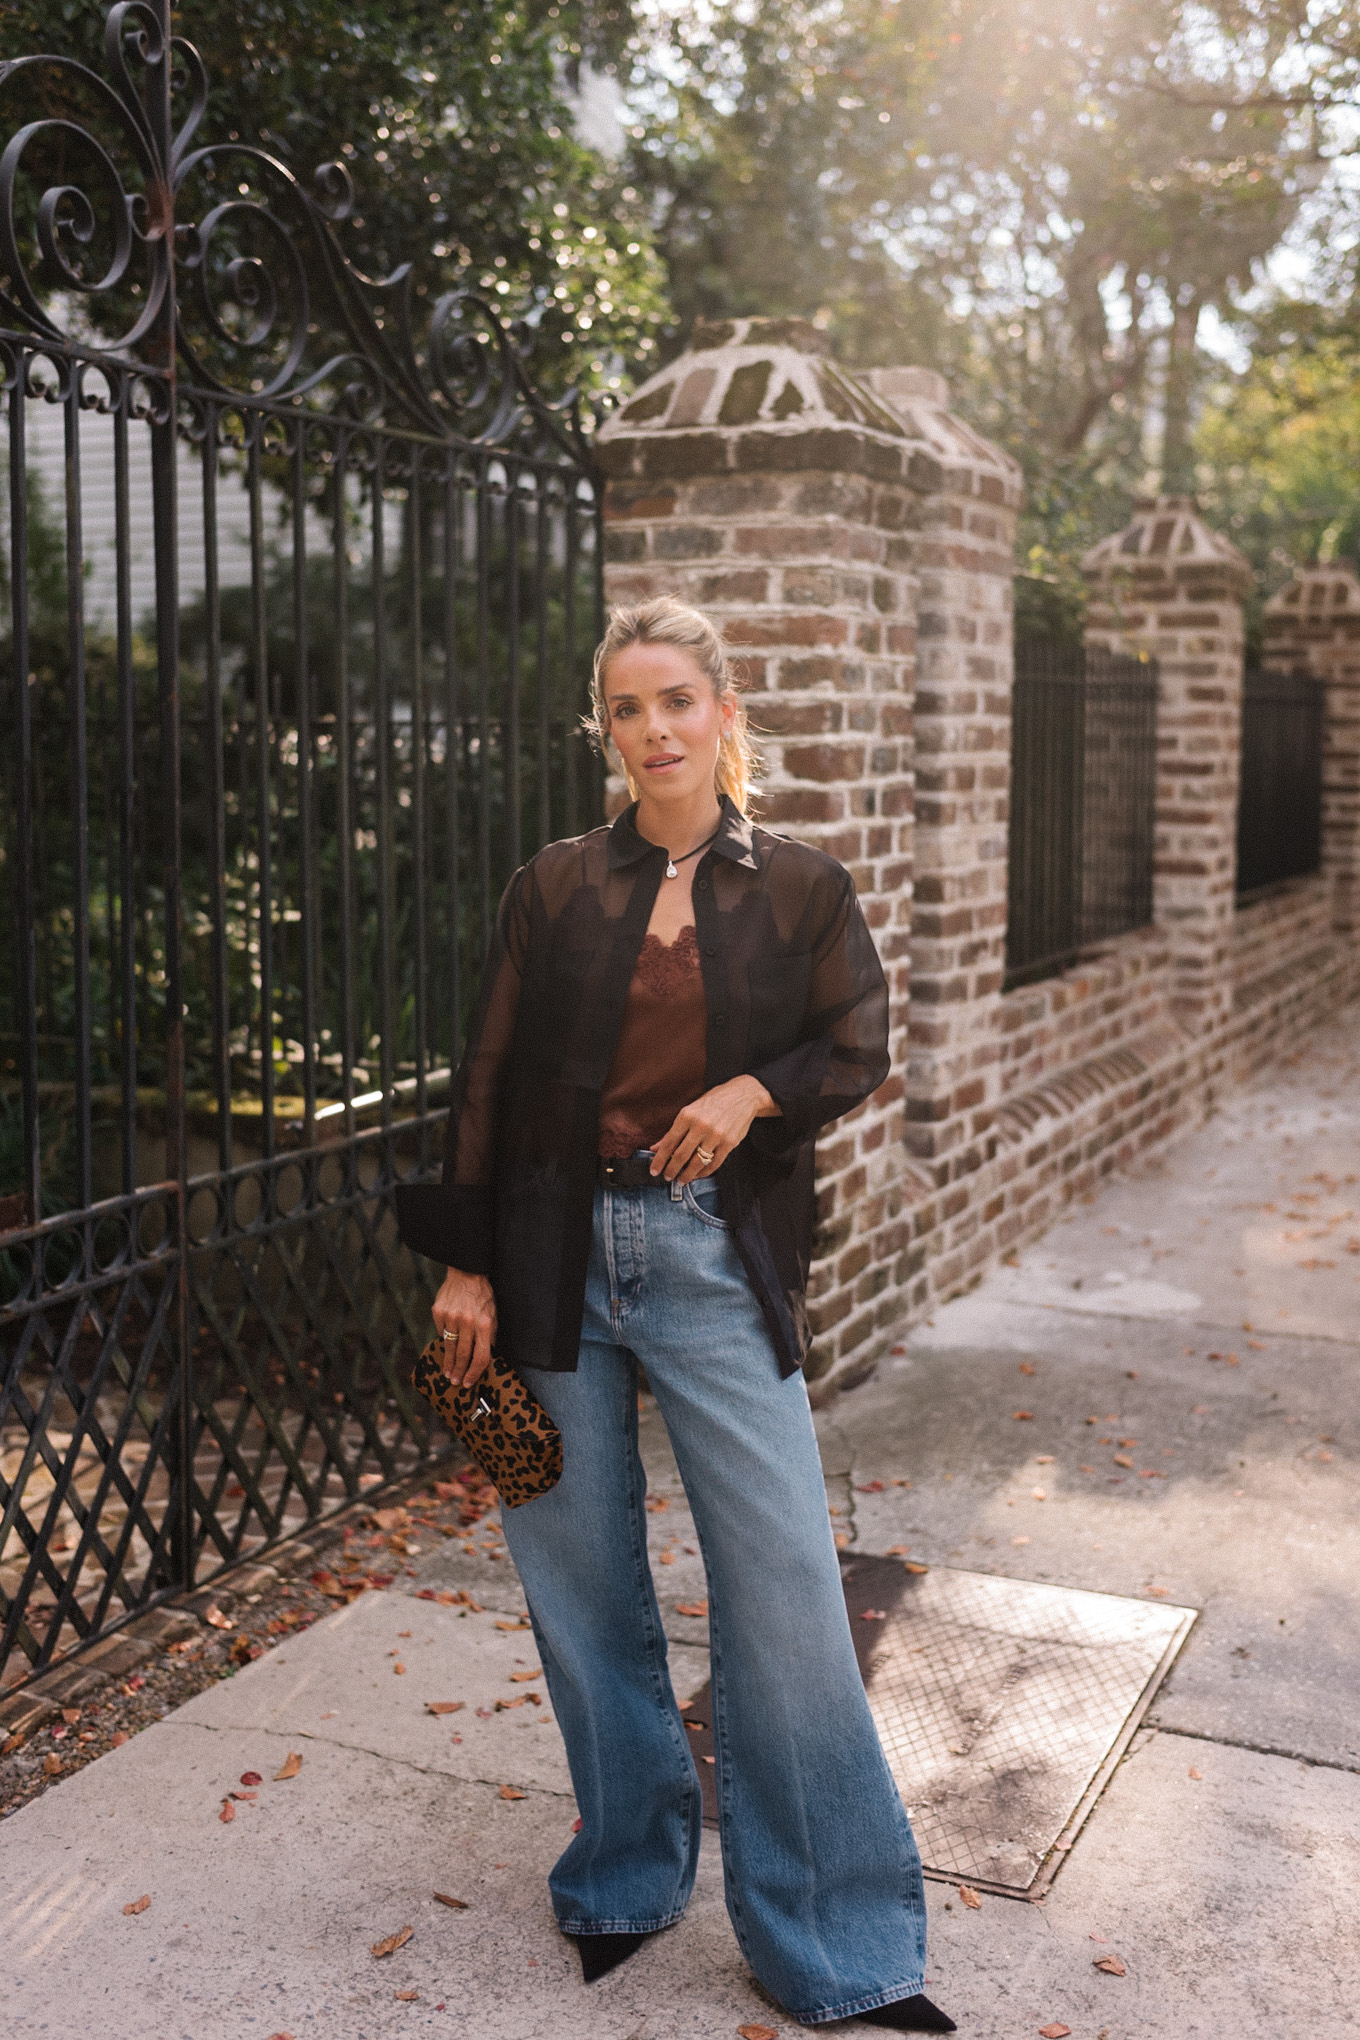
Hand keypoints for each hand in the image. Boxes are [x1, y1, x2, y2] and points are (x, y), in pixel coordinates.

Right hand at [431, 1268, 496, 1388]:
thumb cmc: (483, 1296)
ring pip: (449, 1346)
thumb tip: (484, 1358)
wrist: (467, 1273)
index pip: (481, 1356)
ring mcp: (451, 1317)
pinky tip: (446, 1342)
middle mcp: (468, 1322)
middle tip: (455, 1382)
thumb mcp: (493, 1314)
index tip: (469, 1382)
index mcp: (484, 1324)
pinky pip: (441, 1331)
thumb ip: (489, 1336)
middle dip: (459, 1372)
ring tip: (447, 1372)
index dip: (475, 1373)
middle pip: (463, 1355)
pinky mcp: (438, 1312)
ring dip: (448, 1362)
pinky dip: (444, 1337)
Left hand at [650, 1075, 779, 1184]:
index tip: (654, 1170)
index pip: (669, 1142)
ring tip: (681, 1180)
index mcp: (687, 1115)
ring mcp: (716, 1135)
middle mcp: (701, 1125)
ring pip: (697, 1162)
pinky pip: (714, 1164)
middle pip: (681, 1155)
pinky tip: (697, 1174)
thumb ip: (673, 1131)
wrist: (743, 1095)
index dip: (659, 1160)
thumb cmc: (714, 1101)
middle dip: (671, 1170)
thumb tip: (656, 1148)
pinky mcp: (729, 1143)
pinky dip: (704, 1172)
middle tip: (667, 1177)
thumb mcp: (690, 1110)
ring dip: (687, 1175)